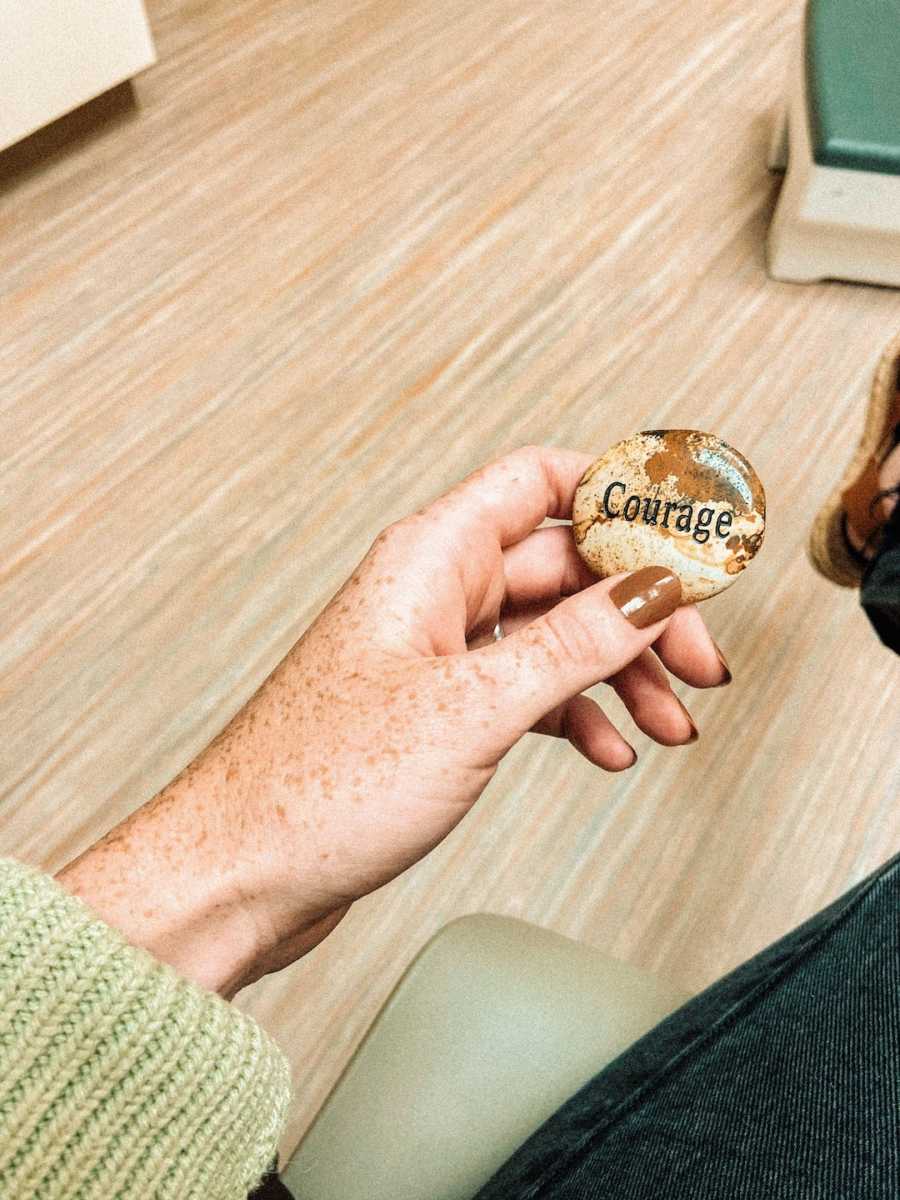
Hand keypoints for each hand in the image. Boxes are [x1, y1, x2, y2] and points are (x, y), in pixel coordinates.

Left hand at [58, 447, 728, 996]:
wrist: (241, 873)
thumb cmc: (318, 788)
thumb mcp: (472, 708)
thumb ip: (574, 644)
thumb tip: (654, 589)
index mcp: (432, 557)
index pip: (544, 483)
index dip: (623, 500)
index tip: (690, 538)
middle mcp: (435, 593)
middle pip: (566, 568)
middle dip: (640, 613)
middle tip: (698, 663)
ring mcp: (436, 653)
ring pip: (554, 636)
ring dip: (619, 673)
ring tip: (671, 722)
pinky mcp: (436, 711)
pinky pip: (527, 690)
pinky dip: (576, 714)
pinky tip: (609, 750)